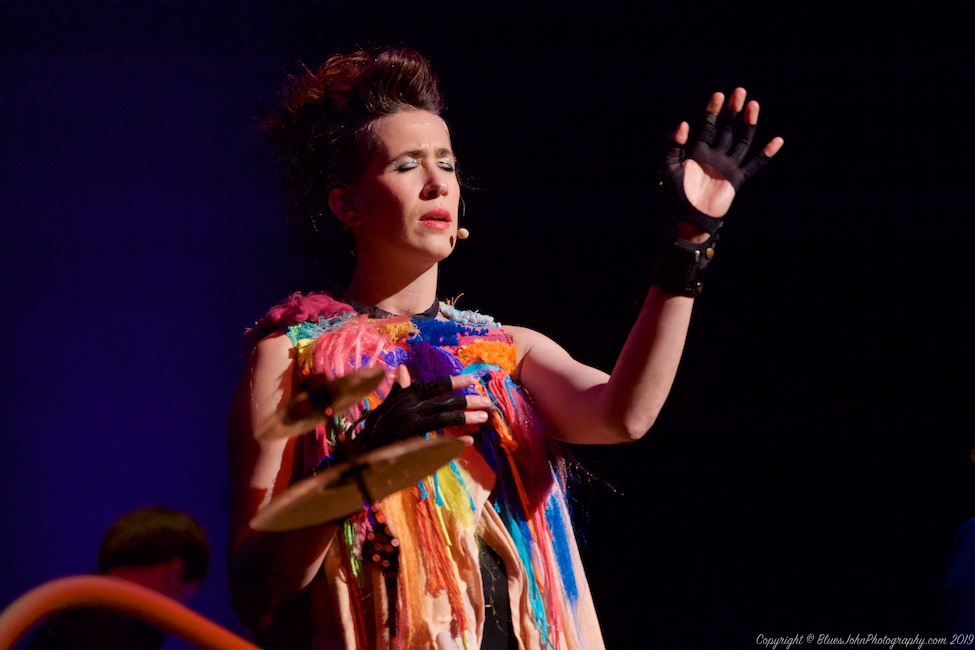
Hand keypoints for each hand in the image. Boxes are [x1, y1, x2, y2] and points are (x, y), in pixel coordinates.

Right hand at [351, 365, 489, 451]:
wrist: (361, 448)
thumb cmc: (376, 426)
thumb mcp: (388, 404)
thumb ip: (399, 389)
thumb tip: (404, 368)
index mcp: (406, 396)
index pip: (434, 385)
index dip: (454, 382)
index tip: (473, 379)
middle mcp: (409, 407)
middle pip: (444, 402)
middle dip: (467, 401)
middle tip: (487, 402)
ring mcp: (410, 424)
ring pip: (443, 418)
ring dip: (465, 418)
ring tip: (484, 418)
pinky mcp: (410, 441)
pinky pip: (436, 440)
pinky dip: (453, 441)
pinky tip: (468, 441)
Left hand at [663, 87, 783, 239]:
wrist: (686, 220)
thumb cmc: (673, 196)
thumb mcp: (668, 167)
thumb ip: (673, 145)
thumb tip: (684, 124)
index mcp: (698, 151)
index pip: (708, 125)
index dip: (713, 110)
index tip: (719, 94)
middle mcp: (715, 156)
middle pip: (727, 128)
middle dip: (733, 110)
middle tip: (740, 91)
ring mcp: (727, 166)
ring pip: (741, 140)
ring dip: (748, 123)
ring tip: (753, 104)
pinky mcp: (736, 179)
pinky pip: (755, 165)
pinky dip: (766, 154)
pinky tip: (777, 140)